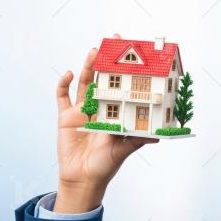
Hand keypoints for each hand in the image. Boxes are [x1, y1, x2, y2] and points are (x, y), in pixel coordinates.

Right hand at [54, 32, 157, 211]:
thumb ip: (137, 140)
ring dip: (88, 66)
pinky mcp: (65, 117)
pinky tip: (69, 73)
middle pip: (102, 78)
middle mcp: (98, 108)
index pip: (120, 86)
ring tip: (94, 51)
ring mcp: (81, 110)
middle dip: (106, 60)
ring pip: (84, 82)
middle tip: (112, 41)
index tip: (132, 54)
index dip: (124, 71)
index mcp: (114, 113)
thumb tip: (158, 135)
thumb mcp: (124, 151)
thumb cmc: (105, 166)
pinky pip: (62, 96)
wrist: (83, 179)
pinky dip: (63, 83)